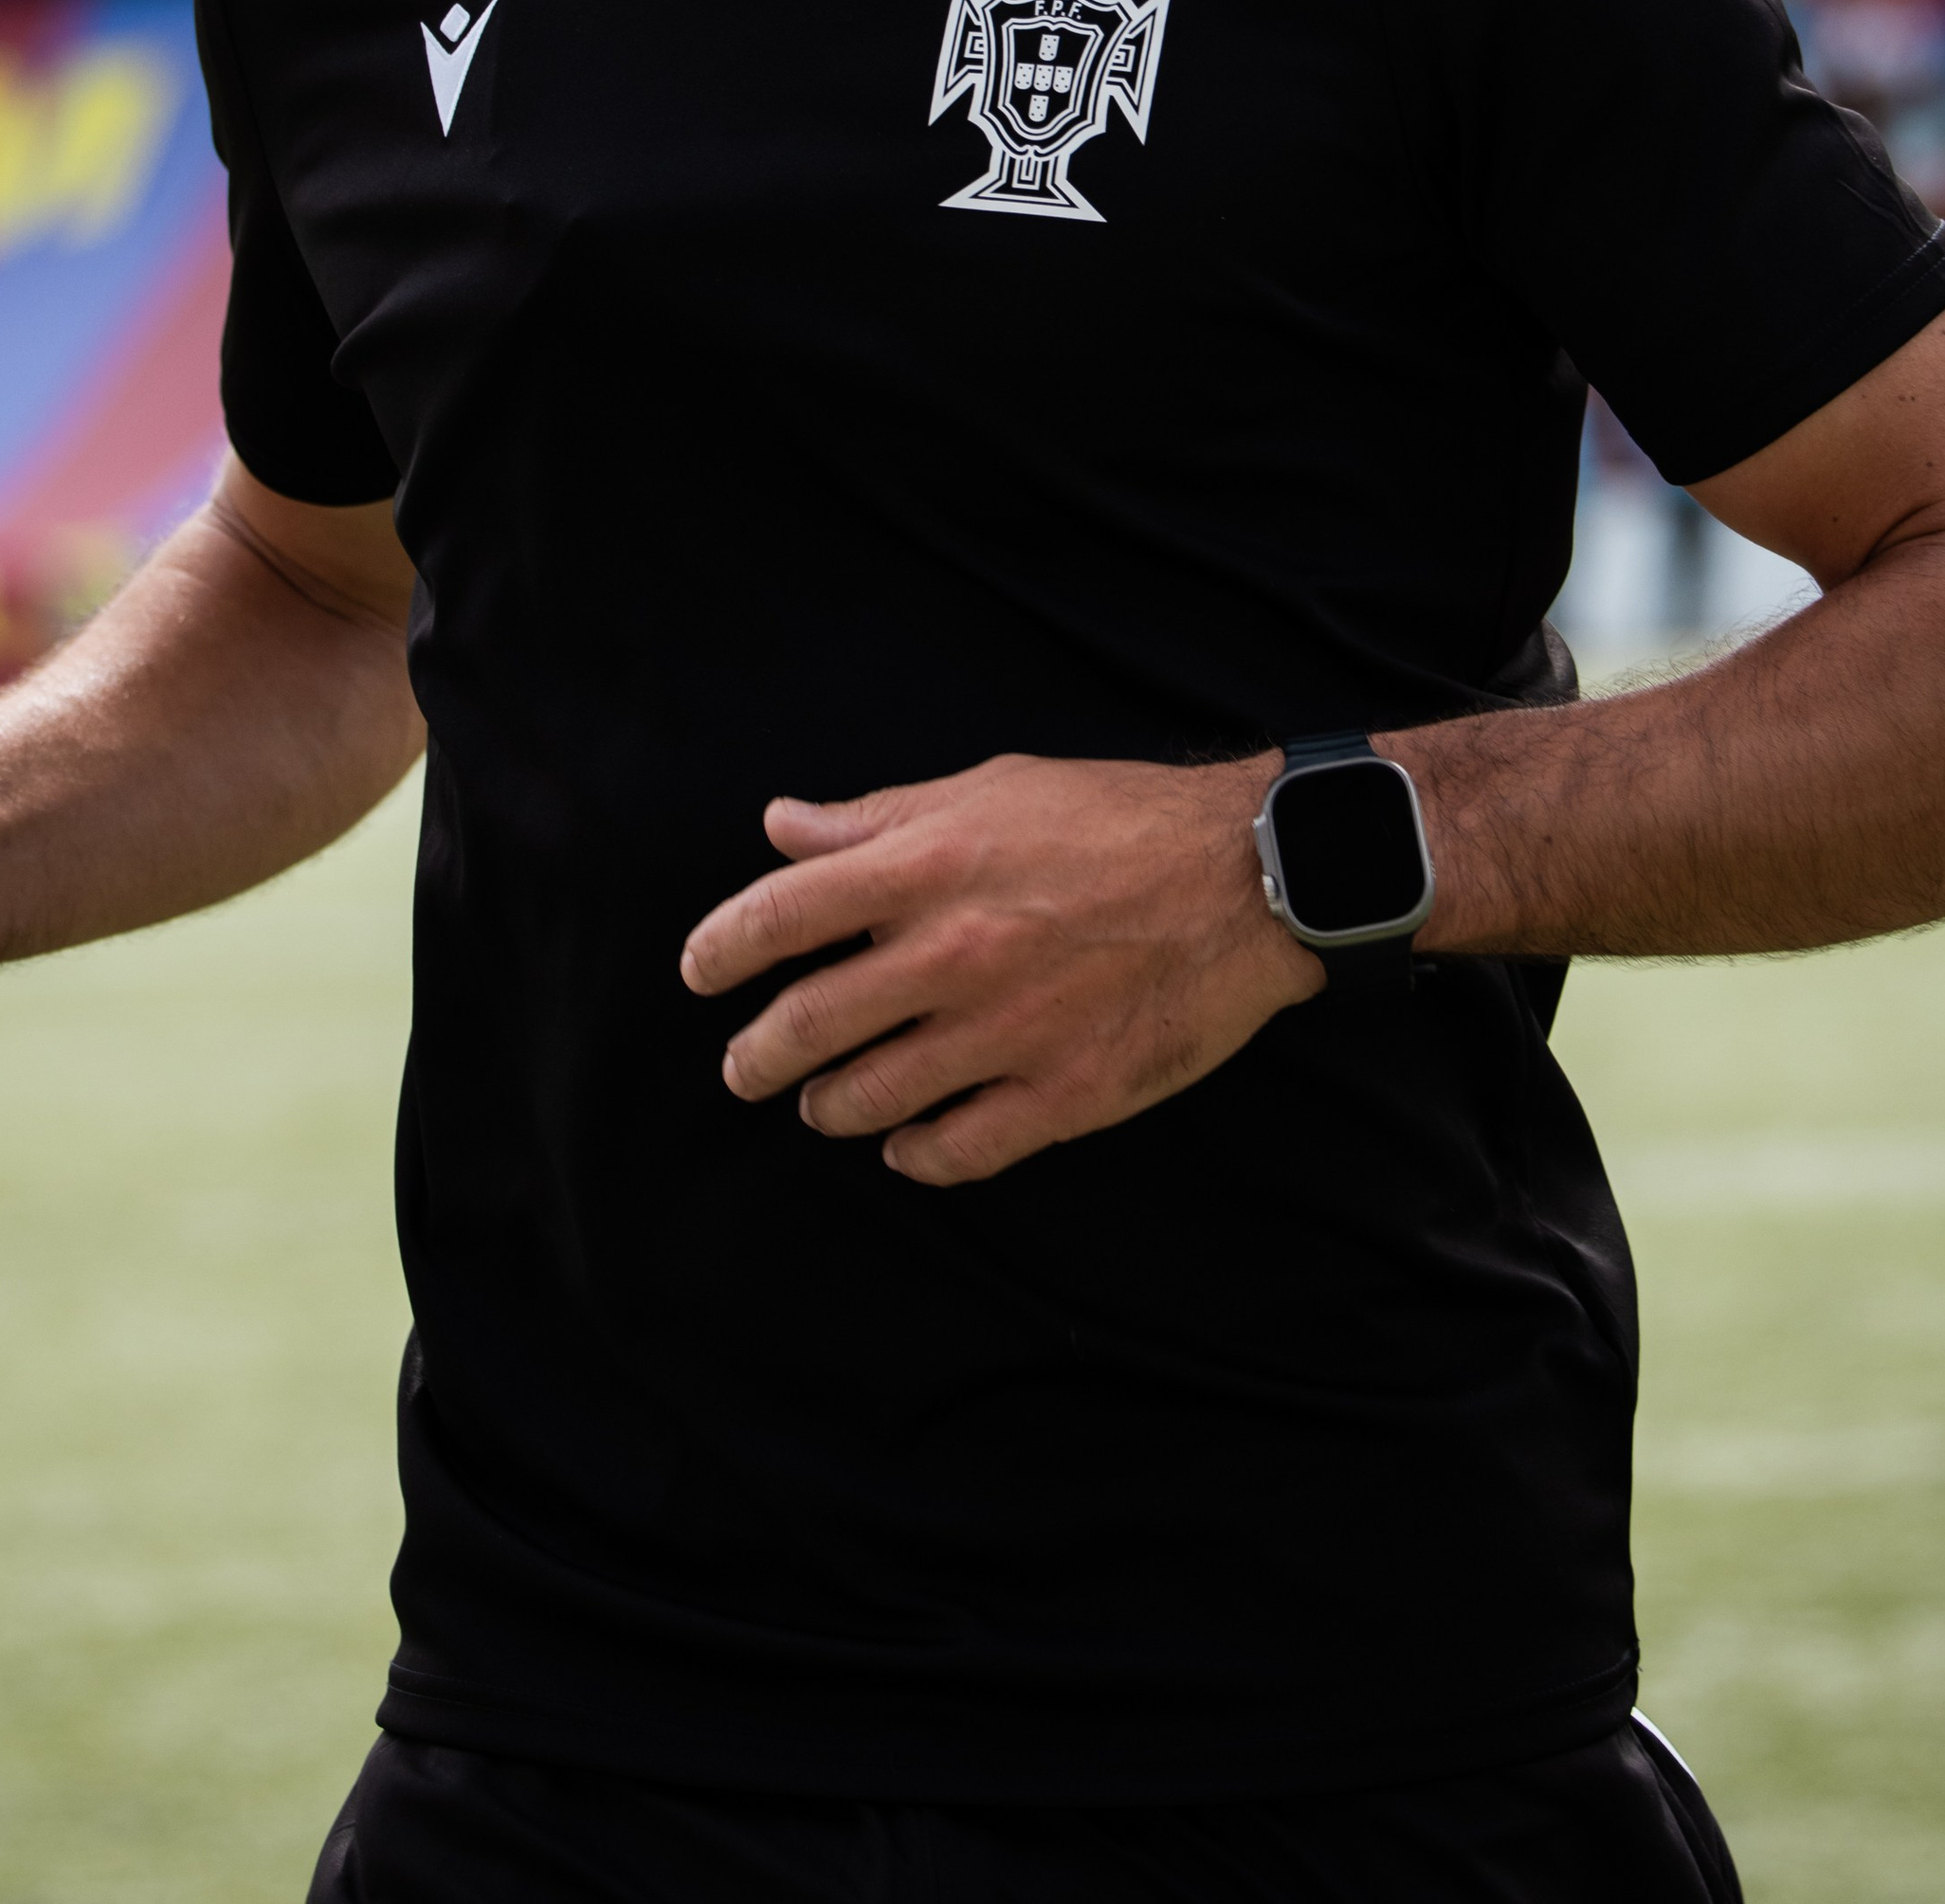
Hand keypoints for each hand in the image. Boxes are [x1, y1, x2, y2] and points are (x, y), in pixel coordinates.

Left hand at [680, 750, 1309, 1185]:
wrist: (1245, 877)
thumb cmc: (1116, 818)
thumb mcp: (991, 787)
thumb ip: (880, 817)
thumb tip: (783, 827)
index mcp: (928, 862)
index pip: (781, 914)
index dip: (720, 949)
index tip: (699, 973)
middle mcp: (953, 951)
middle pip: (807, 1025)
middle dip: (756, 1056)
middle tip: (744, 1066)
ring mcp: (1006, 1031)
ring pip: (871, 1098)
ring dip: (829, 1106)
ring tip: (821, 1104)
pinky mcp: (1063, 1092)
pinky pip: (957, 1150)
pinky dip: (915, 1155)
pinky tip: (905, 1146)